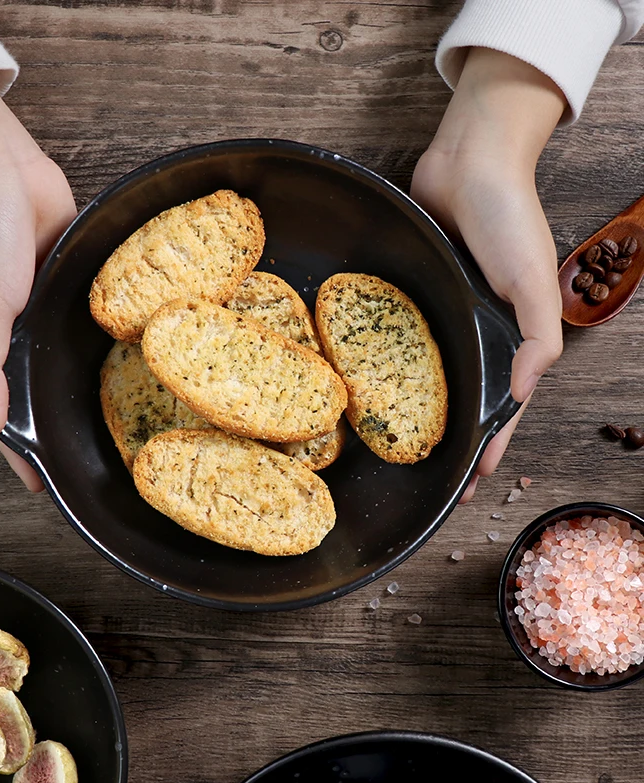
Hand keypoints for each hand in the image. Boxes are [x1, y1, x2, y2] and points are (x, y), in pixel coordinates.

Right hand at [0, 72, 75, 490]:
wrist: (8, 174)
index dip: (13, 448)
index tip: (37, 481)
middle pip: (21, 395)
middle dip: (42, 428)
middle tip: (73, 461)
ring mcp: (28, 316)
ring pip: (46, 367)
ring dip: (61, 395)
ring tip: (90, 427)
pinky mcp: (54, 295)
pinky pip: (66, 334)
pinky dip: (77, 356)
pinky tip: (98, 372)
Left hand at [411, 48, 566, 501]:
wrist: (468, 164)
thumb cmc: (509, 217)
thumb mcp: (535, 278)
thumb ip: (539, 335)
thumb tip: (525, 389)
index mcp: (514, 335)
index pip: (504, 404)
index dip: (491, 445)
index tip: (471, 483)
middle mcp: (480, 331)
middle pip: (468, 398)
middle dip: (454, 441)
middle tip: (429, 478)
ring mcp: (447, 315)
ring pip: (436, 375)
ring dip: (425, 411)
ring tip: (403, 447)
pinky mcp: (416, 295)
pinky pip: (405, 338)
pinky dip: (396, 365)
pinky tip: (379, 388)